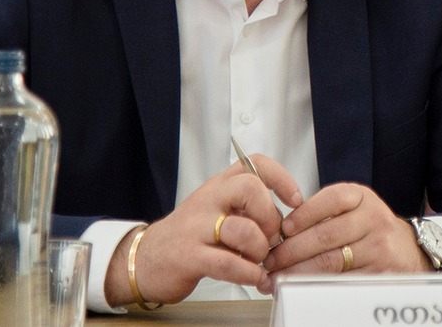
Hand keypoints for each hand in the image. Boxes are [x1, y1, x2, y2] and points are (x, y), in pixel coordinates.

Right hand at [107, 155, 303, 305]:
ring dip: (260, 249)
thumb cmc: (190, 235)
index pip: (254, 164)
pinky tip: (253, 277)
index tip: (295, 200)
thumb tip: (286, 218)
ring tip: (259, 260)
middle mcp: (208, 200)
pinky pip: (227, 263)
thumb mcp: (217, 209)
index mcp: (218, 185)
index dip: (281, 178)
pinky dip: (248, 272)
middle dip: (270, 216)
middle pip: (249, 188)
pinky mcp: (189, 256)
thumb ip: (248, 208)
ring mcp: (196, 227)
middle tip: (271, 237)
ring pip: (242, 229)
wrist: (146, 259)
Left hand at [263, 182, 428, 276]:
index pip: (331, 200)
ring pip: (330, 262)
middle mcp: (373, 219)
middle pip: (325, 235)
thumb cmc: (371, 229)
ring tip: (278, 276)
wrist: (408, 250)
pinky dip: (316, 286)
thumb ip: (322, 213)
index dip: (303, 215)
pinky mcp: (378, 273)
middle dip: (291, 250)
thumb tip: (281, 232)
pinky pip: (341, 281)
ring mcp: (378, 247)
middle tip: (271, 260)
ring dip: (297, 271)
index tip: (282, 228)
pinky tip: (301, 287)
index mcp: (362, 198)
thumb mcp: (353, 209)